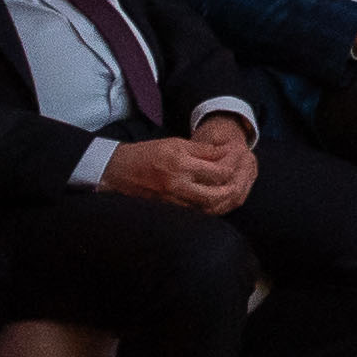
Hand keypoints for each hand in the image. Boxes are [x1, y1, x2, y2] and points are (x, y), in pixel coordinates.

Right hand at [104, 133, 254, 213]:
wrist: (118, 170)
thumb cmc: (148, 153)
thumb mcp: (175, 143)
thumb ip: (202, 150)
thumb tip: (225, 154)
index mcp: (180, 162)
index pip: (217, 171)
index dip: (231, 167)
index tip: (237, 162)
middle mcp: (177, 183)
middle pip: (216, 194)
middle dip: (231, 189)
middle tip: (238, 182)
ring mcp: (172, 198)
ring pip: (207, 207)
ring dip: (222, 202)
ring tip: (230, 192)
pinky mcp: (168, 208)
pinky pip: (195, 212)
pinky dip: (208, 208)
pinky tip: (214, 201)